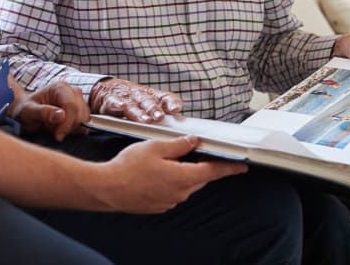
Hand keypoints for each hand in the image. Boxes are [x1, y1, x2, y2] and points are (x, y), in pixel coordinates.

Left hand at [12, 81, 89, 141]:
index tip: (58, 136)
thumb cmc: (25, 110)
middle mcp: (72, 91)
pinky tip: (63, 129)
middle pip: (81, 112)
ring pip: (85, 118)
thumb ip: (44, 112)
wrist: (26, 112)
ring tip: (56, 129)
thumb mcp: (29, 111)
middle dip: (69, 127)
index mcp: (60, 88)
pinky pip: (84, 122)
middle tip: (55, 134)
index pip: (71, 105)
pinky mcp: (80, 110)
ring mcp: (78, 100)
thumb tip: (61, 115)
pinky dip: (75, 129)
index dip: (67, 123)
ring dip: (72, 128)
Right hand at [89, 78, 182, 122]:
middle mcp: (140, 95)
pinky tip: (121, 107)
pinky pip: (113, 102)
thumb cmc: (133, 99)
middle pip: (149, 102)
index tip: (176, 109)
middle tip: (160, 117)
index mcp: (152, 96)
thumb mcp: (149, 102)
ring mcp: (125, 97)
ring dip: (139, 112)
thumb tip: (180, 126)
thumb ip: (163, 112)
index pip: (165, 97)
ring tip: (145, 120)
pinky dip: (117, 104)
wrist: (108, 89)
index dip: (171, 102)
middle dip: (154, 109)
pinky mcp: (110, 100)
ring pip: (133, 105)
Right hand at [96, 136, 246, 212]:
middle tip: (194, 151)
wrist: (107, 189)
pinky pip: (172, 192)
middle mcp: (180, 193)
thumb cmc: (129, 167)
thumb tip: (194, 142)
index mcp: (183, 177)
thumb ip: (179, 145)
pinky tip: (156, 173)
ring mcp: (169, 202)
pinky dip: (170, 181)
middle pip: (199, 177)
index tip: (242, 166)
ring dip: (182, 173)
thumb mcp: (156, 147)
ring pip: (185, 185)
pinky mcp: (159, 206)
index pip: (213, 171)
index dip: (229, 168)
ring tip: (166, 160)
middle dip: (199, 165)